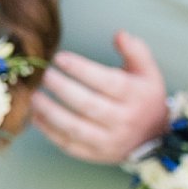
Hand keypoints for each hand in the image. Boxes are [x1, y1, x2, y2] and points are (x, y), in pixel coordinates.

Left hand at [30, 32, 170, 163]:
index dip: (81, 69)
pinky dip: (48, 131)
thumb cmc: (143, 98)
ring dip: (49, 111)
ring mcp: (109, 141)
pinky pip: (68, 145)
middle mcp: (124, 120)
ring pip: (74, 128)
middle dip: (61, 88)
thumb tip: (119, 34)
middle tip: (44, 75)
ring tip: (34, 95)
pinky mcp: (95, 155)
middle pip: (87, 105)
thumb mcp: (147, 72)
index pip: (108, 82)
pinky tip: (36, 116)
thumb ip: (135, 50)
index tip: (60, 58)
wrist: (153, 137)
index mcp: (136, 97)